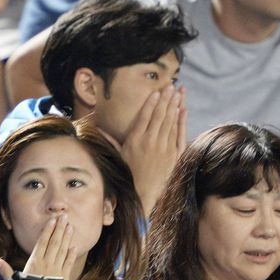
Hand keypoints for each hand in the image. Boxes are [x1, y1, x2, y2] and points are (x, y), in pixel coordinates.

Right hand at [0, 215, 76, 279]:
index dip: (48, 230)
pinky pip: (69, 264)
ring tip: (70, 226)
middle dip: (59, 229)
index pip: (42, 242)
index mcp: (34, 263)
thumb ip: (7, 271)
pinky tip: (74, 246)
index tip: (53, 220)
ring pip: (63, 250)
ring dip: (67, 238)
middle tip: (64, 217)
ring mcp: (57, 271)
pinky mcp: (64, 279)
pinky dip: (72, 255)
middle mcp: (47, 265)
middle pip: (54, 243)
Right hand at [101, 85, 186, 216]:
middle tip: (171, 86)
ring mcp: (164, 149)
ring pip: (171, 123)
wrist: (141, 194)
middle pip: (160, 116)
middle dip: (166, 99)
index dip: (152, 102)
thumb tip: (96, 128)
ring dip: (176, 106)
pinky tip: (184, 111)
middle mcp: (150, 142)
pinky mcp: (173, 156)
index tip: (157, 90)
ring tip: (179, 92)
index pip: (146, 116)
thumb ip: (109, 140)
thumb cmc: (127, 174)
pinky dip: (182, 123)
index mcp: (135, 140)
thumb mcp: (116, 156)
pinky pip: (179, 136)